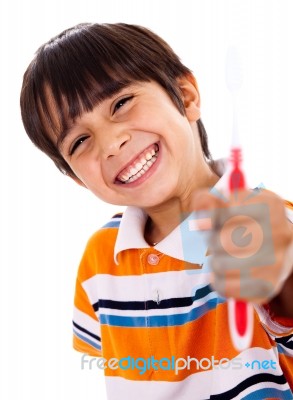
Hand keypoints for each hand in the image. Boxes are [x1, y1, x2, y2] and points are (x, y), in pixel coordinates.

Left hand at [189, 188, 292, 304]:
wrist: (276, 245)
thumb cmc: (244, 219)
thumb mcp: (226, 201)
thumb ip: (207, 202)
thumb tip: (204, 221)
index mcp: (270, 206)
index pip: (225, 214)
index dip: (211, 218)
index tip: (215, 220)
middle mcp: (279, 233)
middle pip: (222, 242)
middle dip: (212, 241)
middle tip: (219, 239)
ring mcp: (277, 262)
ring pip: (221, 266)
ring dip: (215, 261)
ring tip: (223, 256)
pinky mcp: (268, 286)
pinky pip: (226, 287)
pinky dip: (218, 282)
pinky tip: (225, 273)